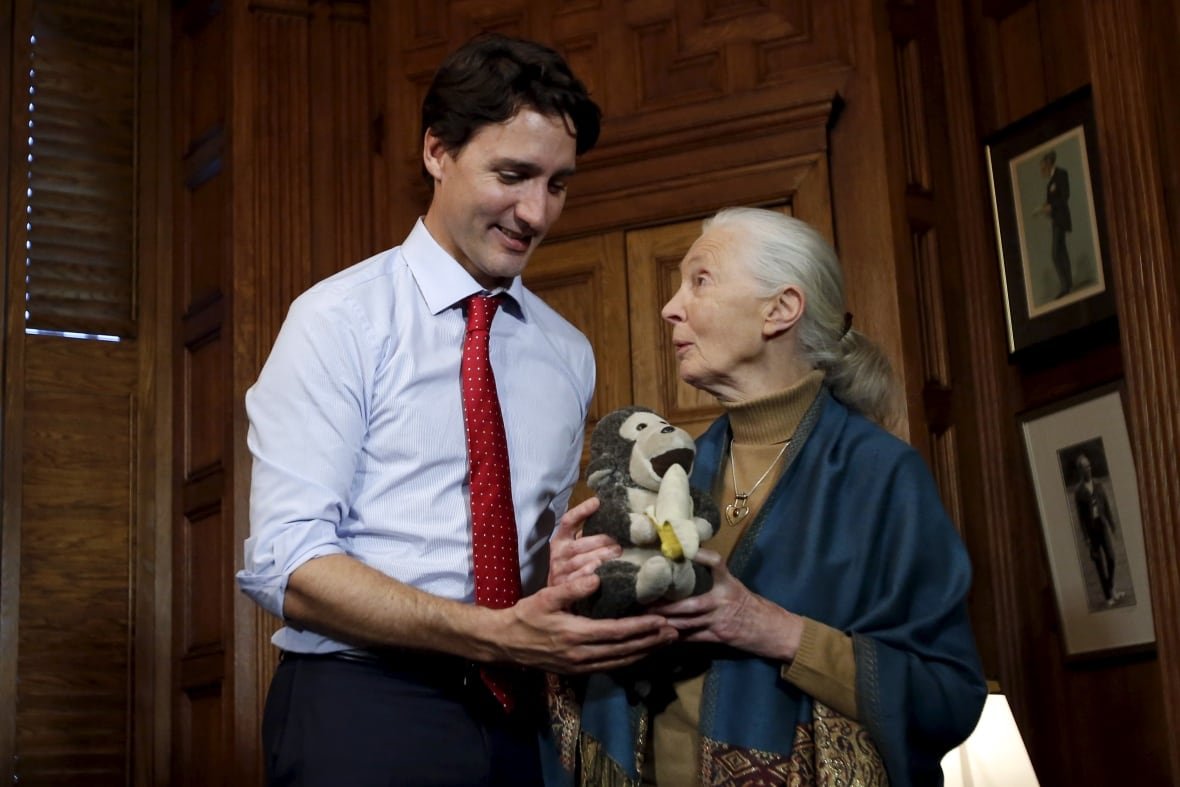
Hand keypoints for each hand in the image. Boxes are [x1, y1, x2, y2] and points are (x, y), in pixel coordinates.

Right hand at [491, 576, 676, 673]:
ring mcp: (580, 666)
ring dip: (645, 652)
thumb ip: (571, 588)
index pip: (617, 632)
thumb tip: (597, 577)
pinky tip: (641, 653)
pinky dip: (629, 660)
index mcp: (575, 635)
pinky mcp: (578, 671)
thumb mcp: (545, 597)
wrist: (506, 643)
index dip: (642, 627)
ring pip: (620, 661)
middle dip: (651, 642)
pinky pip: (610, 666)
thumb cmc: (526, 616)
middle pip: (625, 650)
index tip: (663, 619)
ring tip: (665, 642)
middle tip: (676, 632)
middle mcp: (582, 655)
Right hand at [548, 497, 620, 586]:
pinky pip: (579, 581)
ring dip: (600, 558)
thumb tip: (614, 520)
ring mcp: (559, 573)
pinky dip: (591, 577)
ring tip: (617, 555)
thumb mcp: (576, 548)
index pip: (568, 522)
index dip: (581, 511)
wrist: (557, 596)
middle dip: (600, 542)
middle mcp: (557, 555)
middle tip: (619, 543)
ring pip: (580, 562)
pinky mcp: (563, 589)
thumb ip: (589, 535)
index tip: (597, 502)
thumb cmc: (574, 566)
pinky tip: (603, 575)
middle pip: (578, 546)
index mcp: (560, 540)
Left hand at [653, 549, 803, 661]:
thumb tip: (687, 563)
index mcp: (729, 584)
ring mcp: (720, 621)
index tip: (683, 550)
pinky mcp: (719, 637)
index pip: (716, 564)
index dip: (701, 556)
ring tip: (646, 618)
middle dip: (667, 606)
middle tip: (644, 602)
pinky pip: (694, 638)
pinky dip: (677, 637)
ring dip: (667, 621)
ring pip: (688, 623)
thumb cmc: (751, 605)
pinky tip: (662, 635)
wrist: (772, 630)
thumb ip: (714, 579)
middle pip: (691, 604)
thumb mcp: (736, 586)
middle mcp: (724, 600)